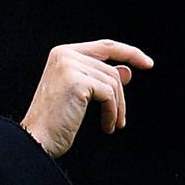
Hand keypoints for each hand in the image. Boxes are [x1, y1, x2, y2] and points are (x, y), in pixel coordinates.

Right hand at [20, 39, 153, 157]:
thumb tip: (127, 71)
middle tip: (121, 120)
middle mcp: (64, 54)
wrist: (36, 138)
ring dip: (117, 108)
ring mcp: (69, 66)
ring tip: (112, 125)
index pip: (105, 46)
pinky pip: (109, 94)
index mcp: (62, 53)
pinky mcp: (76, 81)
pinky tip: (107, 126)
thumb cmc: (55, 120)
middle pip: (110, 69)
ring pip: (113, 82)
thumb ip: (102, 78)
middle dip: (121, 96)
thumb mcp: (81, 95)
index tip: (148, 63)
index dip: (129, 52)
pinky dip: (112, 112)